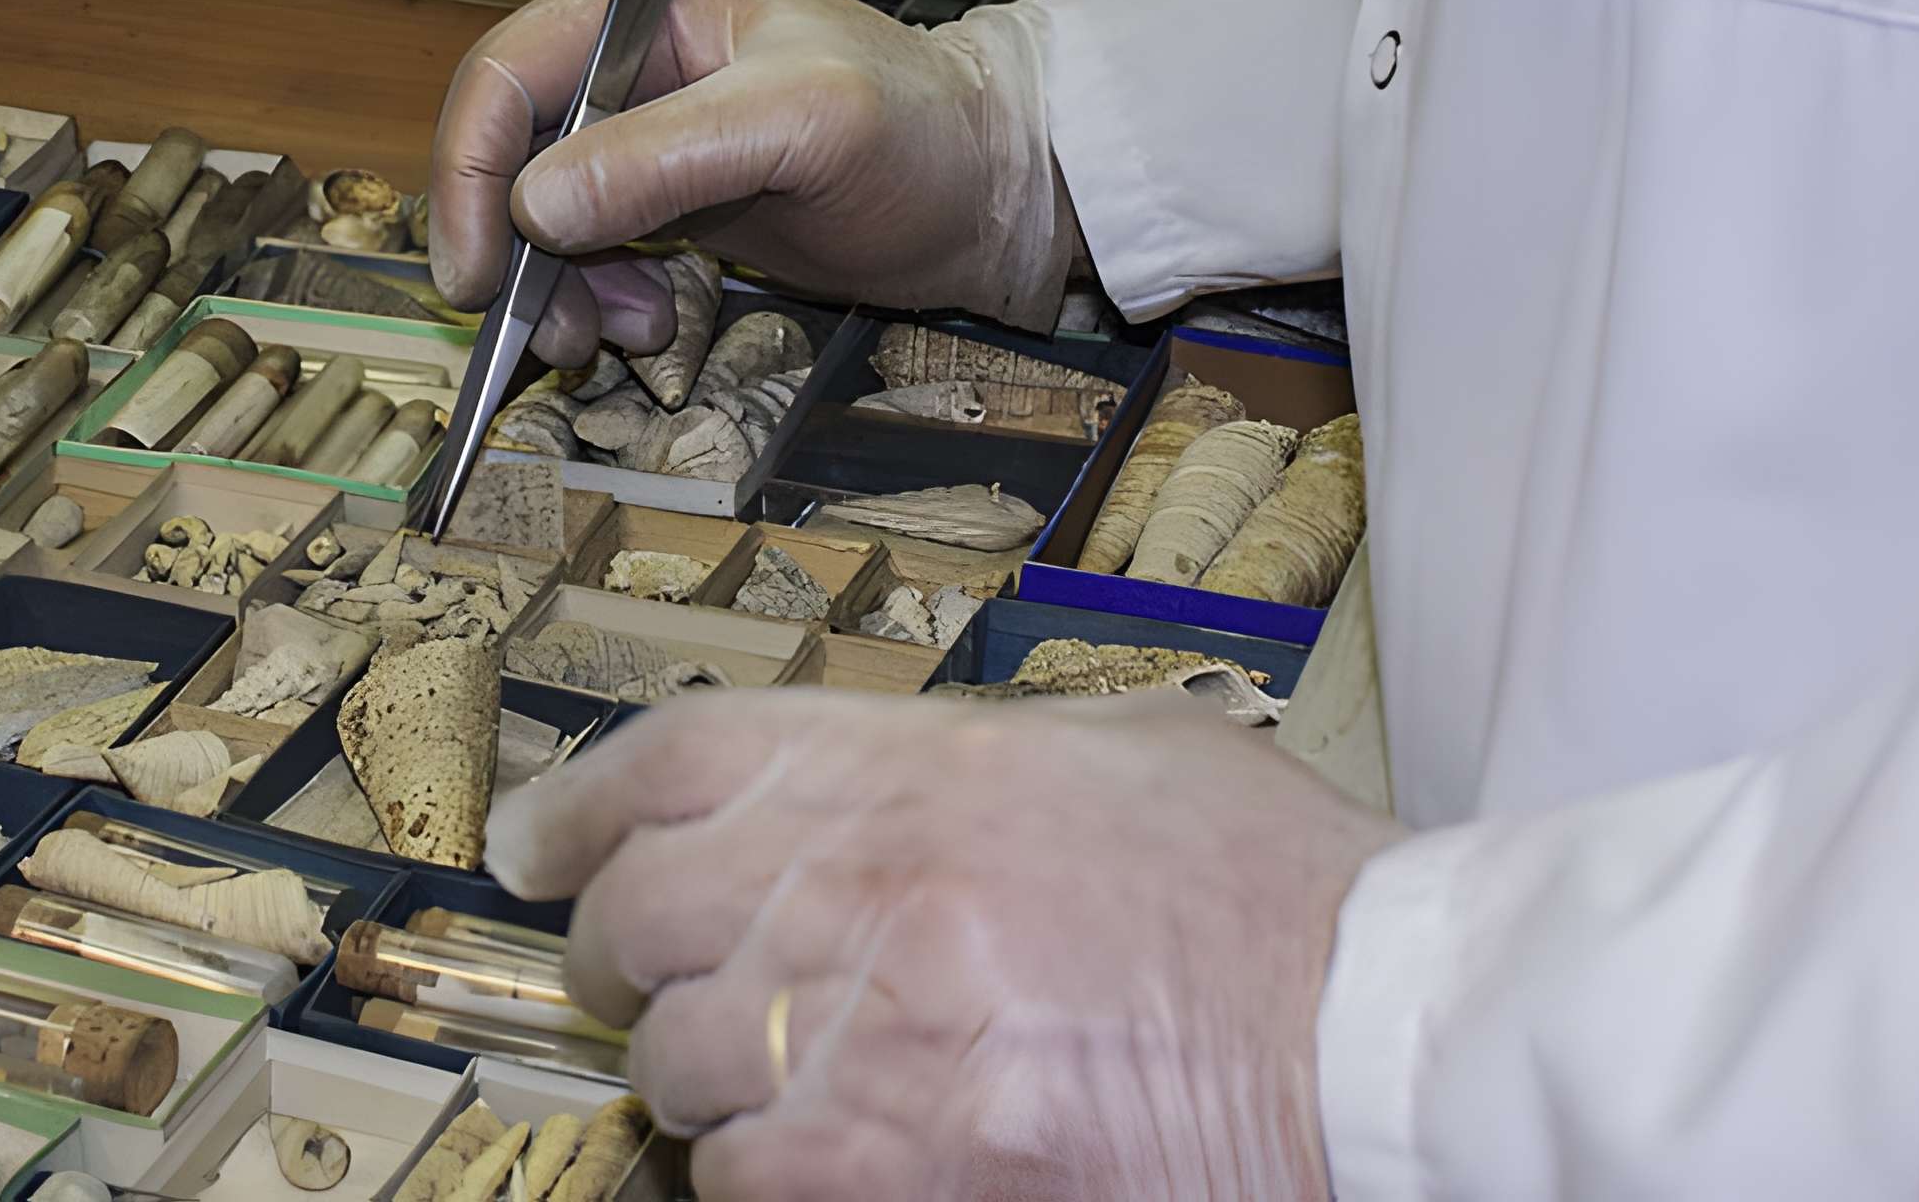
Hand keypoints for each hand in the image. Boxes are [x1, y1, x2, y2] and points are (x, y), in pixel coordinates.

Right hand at [427, 0, 1076, 365]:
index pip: (506, 73)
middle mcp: (631, 56)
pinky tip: (648, 321)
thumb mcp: (799, 128)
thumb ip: (665, 159)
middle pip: (507, 149)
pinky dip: (597, 298)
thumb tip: (535, 206)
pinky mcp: (667, 194)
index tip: (479, 269)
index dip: (471, 172)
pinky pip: (587, 250)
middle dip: (513, 245)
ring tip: (620, 331)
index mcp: (647, 0)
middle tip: (538, 326)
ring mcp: (646, 129)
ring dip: (557, 286)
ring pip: (537, 213)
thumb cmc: (923, 132)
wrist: (993, 196)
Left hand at [486, 687, 1401, 1200]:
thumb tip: (842, 792)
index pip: (677, 759)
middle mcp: (867, 893)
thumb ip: (957, 762)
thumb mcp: (1114, 759)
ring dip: (706, 1072)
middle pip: (643, 914)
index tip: (539, 842)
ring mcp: (875, 1046)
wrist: (1379, 1048)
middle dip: (628, 949)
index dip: (583, 801)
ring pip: (679, 1063)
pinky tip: (836, 1156)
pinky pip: (745, 1180)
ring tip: (787, 1073)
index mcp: (919, 767)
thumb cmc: (1271, 902)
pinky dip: (764, 1172)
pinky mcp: (901, 1176)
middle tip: (647, 971)